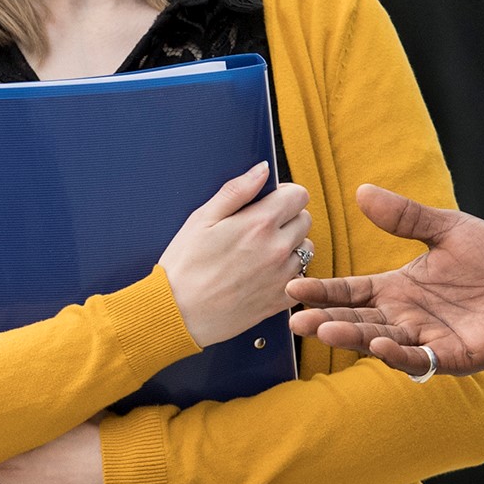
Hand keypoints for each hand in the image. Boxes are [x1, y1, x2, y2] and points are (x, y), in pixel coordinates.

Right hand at [157, 163, 311, 347]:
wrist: (177, 313)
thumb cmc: (184, 266)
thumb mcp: (202, 218)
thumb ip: (237, 190)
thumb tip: (262, 170)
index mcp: (259, 223)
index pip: (299, 195)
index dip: (284, 194)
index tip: (271, 202)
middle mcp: (277, 248)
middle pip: (305, 220)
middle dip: (288, 219)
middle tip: (260, 229)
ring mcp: (282, 276)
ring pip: (306, 249)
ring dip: (291, 247)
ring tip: (261, 254)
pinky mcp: (281, 300)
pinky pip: (302, 279)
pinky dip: (290, 275)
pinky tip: (266, 275)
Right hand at [284, 185, 483, 374]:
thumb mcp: (448, 229)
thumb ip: (406, 217)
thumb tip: (361, 191)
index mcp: (400, 288)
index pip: (352, 291)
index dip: (324, 290)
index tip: (292, 285)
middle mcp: (407, 317)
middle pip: (358, 320)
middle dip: (326, 320)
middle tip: (295, 320)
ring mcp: (428, 339)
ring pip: (381, 341)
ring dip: (354, 337)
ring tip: (324, 329)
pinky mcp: (454, 356)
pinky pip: (421, 359)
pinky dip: (399, 354)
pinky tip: (379, 344)